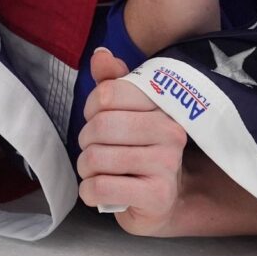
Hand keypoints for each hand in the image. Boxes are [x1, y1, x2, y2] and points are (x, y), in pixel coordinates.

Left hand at [77, 48, 188, 234]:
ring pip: (97, 157)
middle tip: (95, 150)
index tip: (96, 119)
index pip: (108, 93)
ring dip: (86, 168)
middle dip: (86, 141)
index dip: (91, 107)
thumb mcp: (124, 113)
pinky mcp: (158, 196)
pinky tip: (98, 191)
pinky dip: (89, 191)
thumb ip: (112, 82)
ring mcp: (167, 165)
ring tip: (98, 171)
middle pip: (100, 125)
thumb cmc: (136, 151)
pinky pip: (102, 186)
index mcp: (162, 106)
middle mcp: (170, 132)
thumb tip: (101, 55)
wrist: (159, 201)